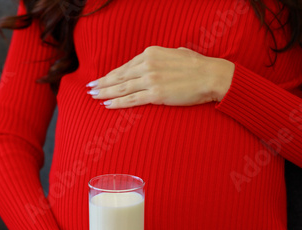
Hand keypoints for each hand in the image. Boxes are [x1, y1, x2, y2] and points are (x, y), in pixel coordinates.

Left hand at [86, 46, 234, 108]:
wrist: (212, 76)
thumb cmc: (197, 65)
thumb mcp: (175, 54)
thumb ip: (159, 59)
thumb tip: (151, 64)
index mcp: (151, 53)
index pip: (125, 66)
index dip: (111, 74)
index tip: (101, 79)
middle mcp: (147, 65)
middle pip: (119, 76)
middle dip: (102, 83)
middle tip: (89, 89)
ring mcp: (150, 80)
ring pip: (122, 88)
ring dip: (105, 93)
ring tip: (94, 97)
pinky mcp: (156, 95)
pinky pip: (132, 99)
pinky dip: (118, 102)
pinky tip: (107, 104)